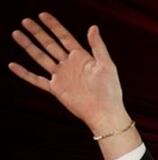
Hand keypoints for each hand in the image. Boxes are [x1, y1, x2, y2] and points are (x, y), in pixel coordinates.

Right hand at [9, 13, 130, 136]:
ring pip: (41, 58)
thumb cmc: (110, 90)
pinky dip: (24, 73)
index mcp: (82, 57)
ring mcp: (61, 76)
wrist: (105, 112)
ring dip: (28, 46)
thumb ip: (98, 46)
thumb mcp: (107, 65)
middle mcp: (69, 65)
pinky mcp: (56, 89)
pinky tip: (12, 65)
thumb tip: (93, 27)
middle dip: (38, 33)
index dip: (54, 26)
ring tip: (16, 34)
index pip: (64, 37)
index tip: (42, 15)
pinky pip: (36, 80)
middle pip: (50, 45)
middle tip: (25, 21)